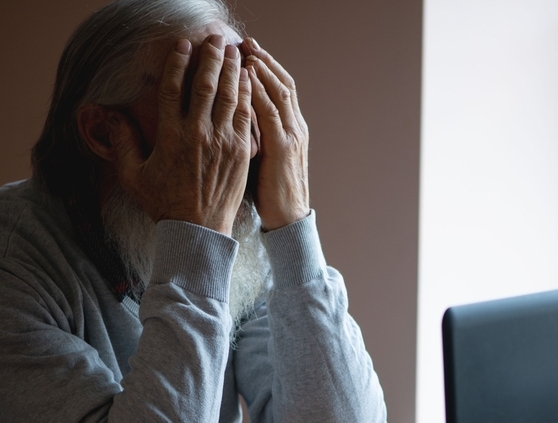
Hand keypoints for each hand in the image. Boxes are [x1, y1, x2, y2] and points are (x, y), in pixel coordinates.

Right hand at [107, 36, 252, 235]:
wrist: (198, 230)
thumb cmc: (164, 204)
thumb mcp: (133, 176)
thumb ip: (122, 143)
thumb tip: (110, 115)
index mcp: (171, 136)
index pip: (174, 88)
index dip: (178, 63)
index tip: (183, 46)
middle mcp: (199, 134)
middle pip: (206, 84)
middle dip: (210, 57)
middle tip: (214, 38)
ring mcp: (223, 142)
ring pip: (229, 96)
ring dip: (231, 69)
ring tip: (232, 50)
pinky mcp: (241, 152)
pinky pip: (246, 116)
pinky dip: (247, 94)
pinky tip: (247, 80)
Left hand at [241, 38, 309, 229]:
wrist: (288, 219)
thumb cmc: (272, 194)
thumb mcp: (264, 158)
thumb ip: (255, 136)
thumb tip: (235, 119)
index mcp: (292, 130)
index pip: (280, 90)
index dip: (265, 69)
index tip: (247, 52)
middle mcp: (295, 127)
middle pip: (282, 83)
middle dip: (263, 60)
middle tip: (245, 41)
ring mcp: (292, 136)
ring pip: (279, 91)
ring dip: (262, 68)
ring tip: (245, 50)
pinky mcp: (283, 147)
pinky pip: (271, 111)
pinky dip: (259, 91)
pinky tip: (246, 77)